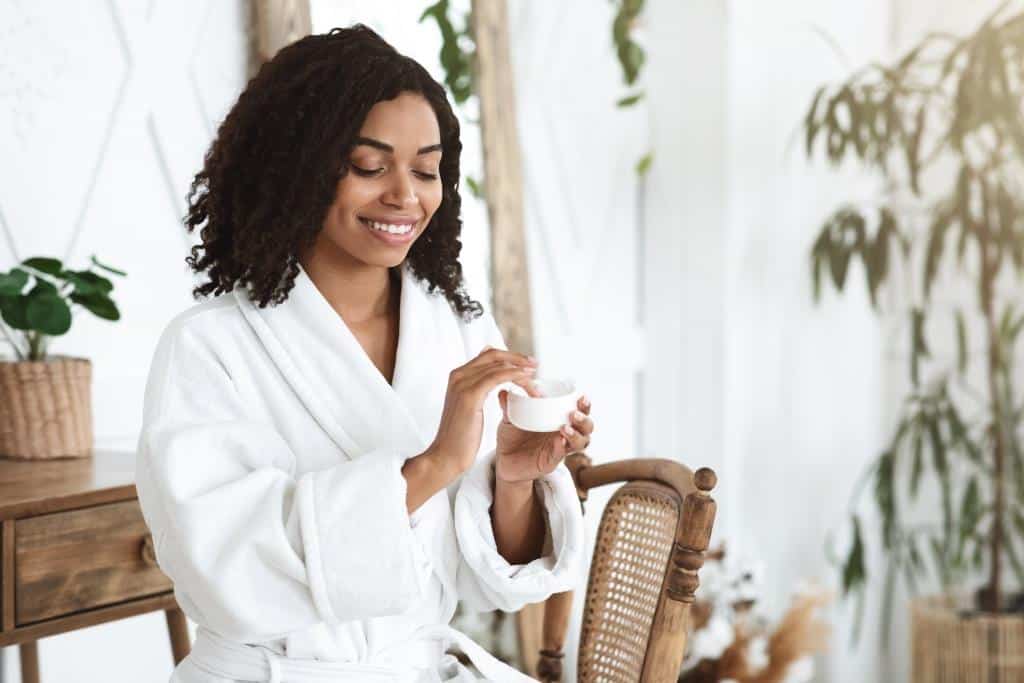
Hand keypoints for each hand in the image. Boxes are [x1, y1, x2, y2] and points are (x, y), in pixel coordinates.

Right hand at [426, 347, 542, 479]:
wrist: (446, 455)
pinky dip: (514, 375)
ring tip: (534, 377)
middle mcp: (458, 376)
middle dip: (517, 358)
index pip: (487, 356)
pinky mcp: (470, 396)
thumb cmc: (460, 437)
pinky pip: (497, 377)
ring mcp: (462, 384)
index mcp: (458, 377)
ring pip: (498, 365)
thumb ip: (477, 390)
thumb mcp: (468, 407)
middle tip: (535, 365)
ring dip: (520, 369)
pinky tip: (525, 380)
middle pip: (493, 355)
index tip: (526, 364)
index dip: (509, 357)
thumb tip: (491, 379)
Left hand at [495, 392, 593, 484]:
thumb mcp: (509, 419)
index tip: (582, 396)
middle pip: (587, 427)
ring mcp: (560, 448)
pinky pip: (562, 454)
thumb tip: (503, 391)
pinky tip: (560, 441)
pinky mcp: (552, 461)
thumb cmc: (512, 437)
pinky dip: (562, 447)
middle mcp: (564, 433)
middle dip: (585, 420)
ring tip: (565, 428)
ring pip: (581, 443)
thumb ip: (508, 406)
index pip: (580, 411)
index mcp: (558, 419)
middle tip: (574, 413)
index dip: (585, 404)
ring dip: (577, 434)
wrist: (503, 460)